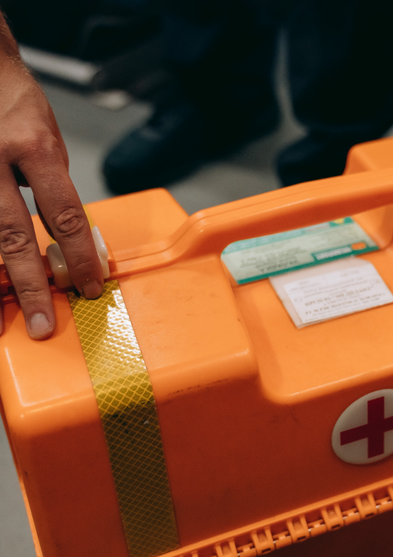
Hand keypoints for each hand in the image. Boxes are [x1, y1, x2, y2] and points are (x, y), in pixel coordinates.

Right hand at [0, 15, 102, 338]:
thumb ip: (52, 186)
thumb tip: (65, 233)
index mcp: (34, 148)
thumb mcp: (48, 138)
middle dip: (29, 285)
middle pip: (12, 236)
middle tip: (42, 324)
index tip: (90, 285)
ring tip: (1, 320)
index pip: (65, 215)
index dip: (80, 256)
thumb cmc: (15, 101)